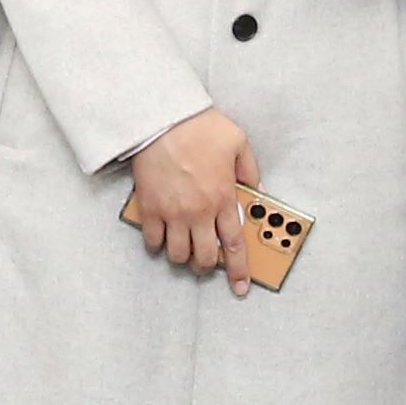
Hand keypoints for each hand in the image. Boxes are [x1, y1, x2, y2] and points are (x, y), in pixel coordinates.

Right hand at [125, 107, 256, 273]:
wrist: (162, 117)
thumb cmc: (199, 127)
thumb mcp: (238, 142)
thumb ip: (250, 169)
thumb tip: (255, 189)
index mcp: (223, 198)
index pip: (234, 245)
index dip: (238, 271)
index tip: (241, 287)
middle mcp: (199, 211)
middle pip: (204, 258)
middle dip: (207, 267)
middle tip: (206, 264)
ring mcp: (172, 212)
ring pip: (177, 255)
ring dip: (183, 258)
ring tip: (184, 251)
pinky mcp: (150, 208)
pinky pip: (152, 240)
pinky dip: (158, 244)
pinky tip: (162, 238)